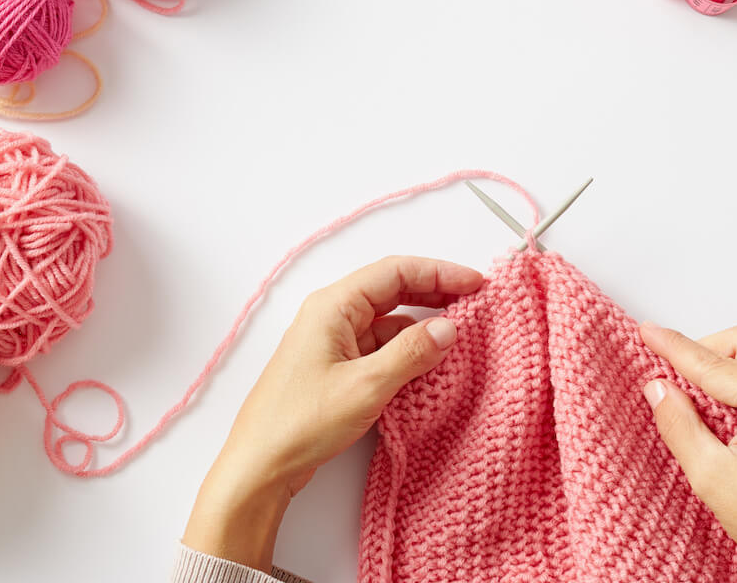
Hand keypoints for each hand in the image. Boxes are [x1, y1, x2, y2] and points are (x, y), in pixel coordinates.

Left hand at [183, 256, 480, 571]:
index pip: (395, 271)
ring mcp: (332, 341)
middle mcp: (331, 315)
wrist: (260, 465)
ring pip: (387, 320)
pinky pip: (378, 347)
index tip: (476, 283)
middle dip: (435, 292)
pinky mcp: (335, 368)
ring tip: (459, 335)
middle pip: (392, 289)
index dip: (440, 272)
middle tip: (475, 301)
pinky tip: (429, 363)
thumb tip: (448, 328)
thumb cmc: (300, 422)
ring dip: (422, 325)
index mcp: (333, 305)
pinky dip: (406, 350)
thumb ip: (411, 353)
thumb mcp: (366, 386)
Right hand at [640, 323, 736, 582]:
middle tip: (671, 369)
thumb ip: (679, 424)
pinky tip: (730, 411)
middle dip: (703, 351)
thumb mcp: (712, 476)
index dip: (674, 347)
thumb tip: (659, 388)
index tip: (648, 333)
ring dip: (727, 366)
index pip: (714, 364)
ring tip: (699, 397)